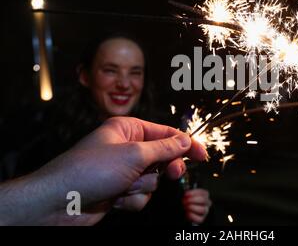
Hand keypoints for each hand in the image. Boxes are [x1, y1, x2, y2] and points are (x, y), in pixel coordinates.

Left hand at [0, 117, 206, 224]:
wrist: (60, 202)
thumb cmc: (91, 170)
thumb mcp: (134, 154)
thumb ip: (164, 148)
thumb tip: (185, 140)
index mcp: (128, 129)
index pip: (166, 133)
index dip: (186, 143)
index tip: (202, 154)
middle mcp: (127, 148)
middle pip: (163, 157)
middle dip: (165, 168)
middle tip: (172, 174)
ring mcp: (124, 171)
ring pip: (154, 180)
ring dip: (142, 186)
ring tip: (123, 186)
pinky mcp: (120, 190)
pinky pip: (142, 195)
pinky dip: (133, 199)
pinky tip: (115, 198)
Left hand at [183, 188, 211, 223]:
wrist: (187, 211)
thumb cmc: (189, 202)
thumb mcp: (188, 196)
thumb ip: (188, 194)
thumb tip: (185, 194)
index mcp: (205, 195)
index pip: (203, 192)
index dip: (193, 193)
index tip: (186, 194)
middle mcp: (207, 203)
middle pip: (203, 200)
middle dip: (192, 200)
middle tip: (185, 201)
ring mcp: (205, 211)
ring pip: (202, 209)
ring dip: (192, 207)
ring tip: (186, 207)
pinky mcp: (201, 218)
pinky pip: (199, 218)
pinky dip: (192, 216)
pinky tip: (187, 213)